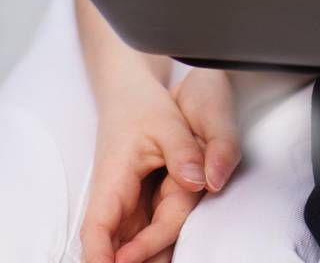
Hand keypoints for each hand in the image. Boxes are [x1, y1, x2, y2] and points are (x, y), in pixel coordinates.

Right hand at [79, 69, 240, 262]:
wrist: (130, 96)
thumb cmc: (142, 107)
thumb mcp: (168, 122)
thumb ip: (183, 152)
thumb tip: (198, 180)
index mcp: (113, 180)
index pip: (97, 229)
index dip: (100, 257)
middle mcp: (113, 199)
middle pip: (116, 246)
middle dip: (133, 261)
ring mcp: (123, 206)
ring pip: (128, 245)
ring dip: (145, 257)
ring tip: (171, 260)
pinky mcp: (135, 207)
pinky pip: (140, 235)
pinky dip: (151, 248)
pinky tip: (168, 256)